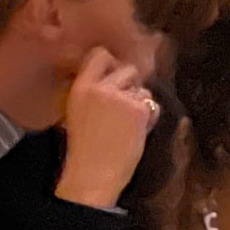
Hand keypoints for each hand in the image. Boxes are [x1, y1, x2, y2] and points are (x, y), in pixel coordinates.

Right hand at [56, 49, 158, 208]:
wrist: (93, 175)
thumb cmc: (85, 148)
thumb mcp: (77, 111)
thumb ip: (94, 90)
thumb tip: (115, 72)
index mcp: (80, 88)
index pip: (100, 54)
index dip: (111, 64)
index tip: (113, 78)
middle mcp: (101, 88)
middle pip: (127, 69)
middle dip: (130, 85)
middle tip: (121, 109)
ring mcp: (121, 97)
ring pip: (142, 87)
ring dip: (139, 101)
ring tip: (126, 124)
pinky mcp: (139, 110)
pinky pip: (152, 104)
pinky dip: (149, 116)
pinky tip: (136, 132)